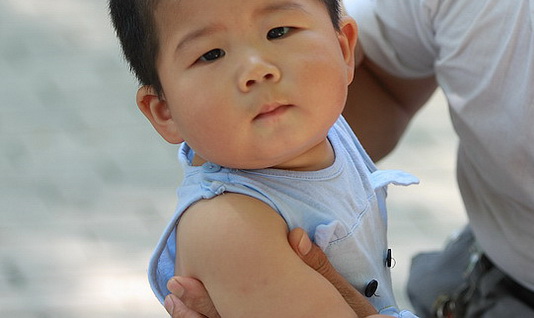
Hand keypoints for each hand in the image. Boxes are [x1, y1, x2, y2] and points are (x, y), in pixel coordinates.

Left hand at [163, 228, 376, 317]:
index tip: (180, 280)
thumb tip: (295, 236)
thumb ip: (316, 266)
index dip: (202, 298)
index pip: (232, 311)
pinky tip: (199, 312)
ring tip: (175, 304)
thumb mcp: (336, 294)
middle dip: (194, 307)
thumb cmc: (348, 316)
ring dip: (198, 317)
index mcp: (277, 316)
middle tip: (173, 288)